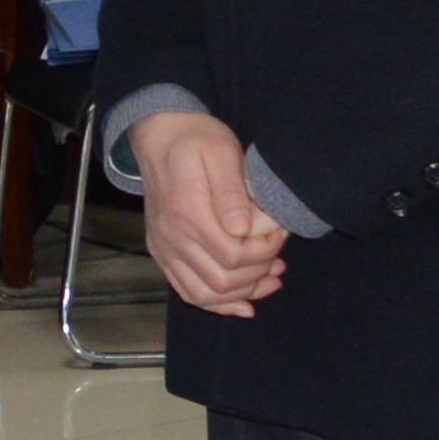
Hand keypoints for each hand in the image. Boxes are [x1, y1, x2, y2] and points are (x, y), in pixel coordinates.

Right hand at [131, 111, 291, 317]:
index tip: (280, 235)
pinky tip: (243, 303)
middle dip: (258, 274)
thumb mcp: (220, 152)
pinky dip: (217, 304)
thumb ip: (232, 192)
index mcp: (187, 213)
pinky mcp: (162, 253)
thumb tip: (243, 229)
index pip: (232, 255)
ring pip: (204, 294)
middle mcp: (171, 238)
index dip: (263, 252)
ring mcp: (164, 249)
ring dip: (242, 294)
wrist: (158, 135)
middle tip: (278, 257)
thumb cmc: (195, 140)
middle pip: (221, 280)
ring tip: (270, 280)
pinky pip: (187, 291)